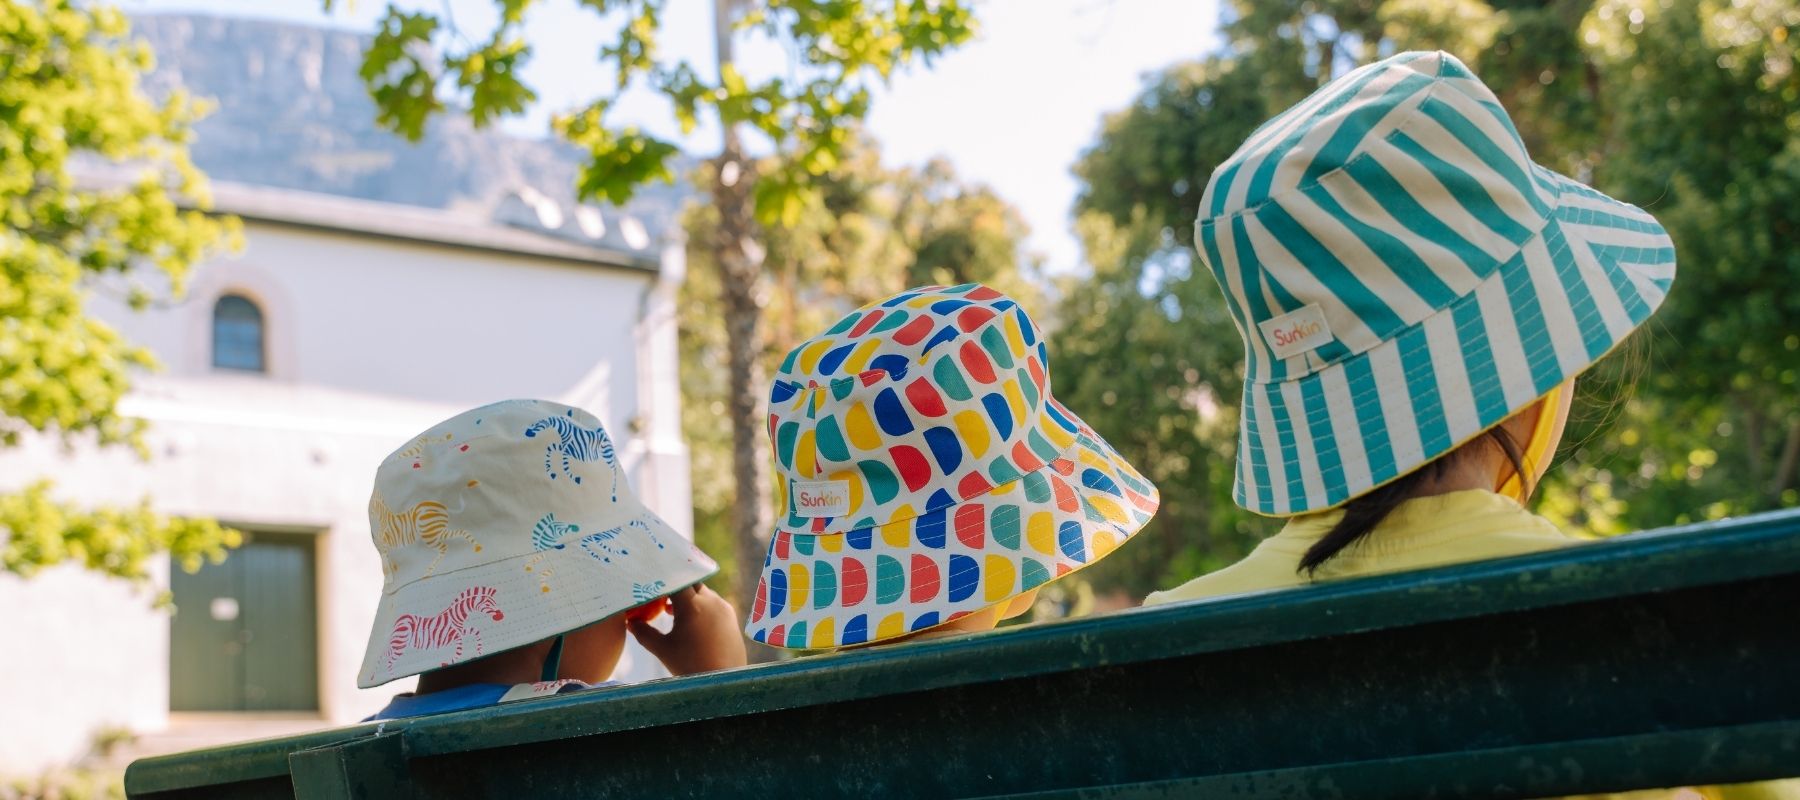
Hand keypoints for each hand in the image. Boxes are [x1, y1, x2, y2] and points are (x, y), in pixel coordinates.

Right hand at [628, 583, 746, 675]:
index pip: (675, 580)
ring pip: (702, 592)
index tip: (649, 587)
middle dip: (673, 588)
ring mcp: (724, 608)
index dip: (661, 581)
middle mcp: (711, 600)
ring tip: (669, 611)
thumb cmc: (690, 666)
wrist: (723, 682)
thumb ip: (644, 633)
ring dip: (687, 597)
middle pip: (689, 583)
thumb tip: (630, 622)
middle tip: (657, 598)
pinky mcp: (731, 617)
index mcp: (692, 604)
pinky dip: (700, 606)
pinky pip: (713, 603)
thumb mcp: (663, 649)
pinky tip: (689, 621)